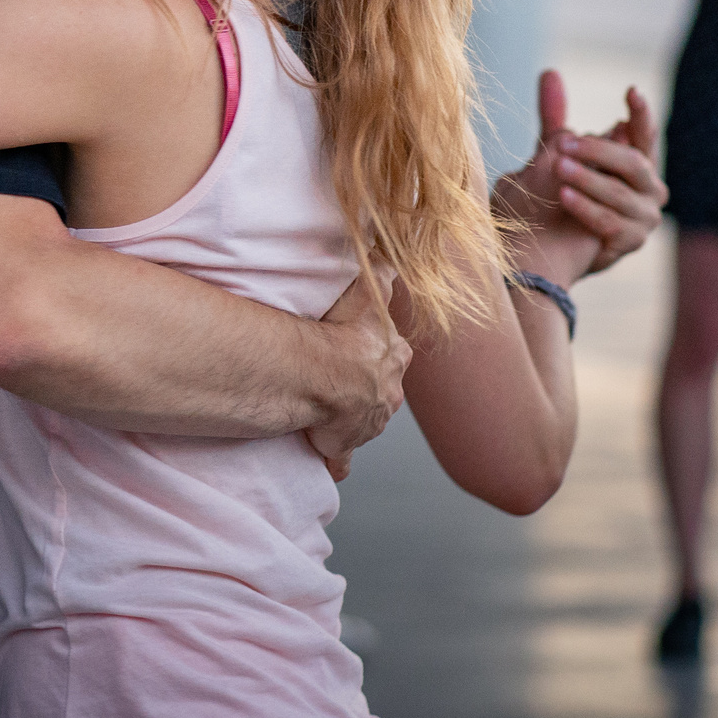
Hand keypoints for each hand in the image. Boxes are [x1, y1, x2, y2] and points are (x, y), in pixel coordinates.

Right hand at [302, 274, 410, 480]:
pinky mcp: (343, 446)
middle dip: (367, 386)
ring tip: (325, 410)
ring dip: (349, 416)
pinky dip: (335, 460)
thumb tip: (387, 256)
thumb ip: (379, 273)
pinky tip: (327, 461)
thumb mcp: (367, 293)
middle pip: (381, 388)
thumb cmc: (344, 334)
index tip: (360, 347)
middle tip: (341, 380)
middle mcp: (387, 392)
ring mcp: (368, 422)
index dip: (378, 349)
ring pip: (363, 419)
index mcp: (393, 359)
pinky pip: (340, 457)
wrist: (329, 378)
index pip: (392, 352)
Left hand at [492, 72, 665, 280]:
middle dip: (598, 150)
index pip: (644, 134)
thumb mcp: (556, 153)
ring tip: (558, 167)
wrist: (548, 250)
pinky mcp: (631, 242)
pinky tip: (563, 197)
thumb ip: (555, 116)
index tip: (631, 91)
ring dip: (588, 179)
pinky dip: (586, 209)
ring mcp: (643, 217)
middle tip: (563, 142)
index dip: (641, 114)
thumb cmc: (557, 193)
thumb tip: (549, 71)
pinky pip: (610, 223)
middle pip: (632, 162)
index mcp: (636, 162)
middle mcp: (649, 188)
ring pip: (619, 193)